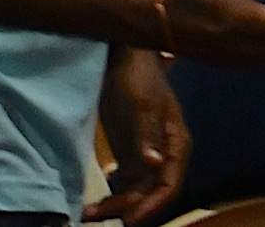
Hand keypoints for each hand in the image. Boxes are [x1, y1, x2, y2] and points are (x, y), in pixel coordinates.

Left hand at [92, 47, 188, 222]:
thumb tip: (154, 164)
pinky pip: (124, 183)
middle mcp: (164, 156)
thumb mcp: (141, 104)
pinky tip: (92, 203)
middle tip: (96, 216)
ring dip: (115, 205)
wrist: (123, 54)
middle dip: (126, 208)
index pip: (168, 185)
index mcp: (176, 144)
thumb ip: (147, 135)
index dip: (151, 205)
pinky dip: (110, 194)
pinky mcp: (130, 153)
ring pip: (135, 191)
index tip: (129, 220)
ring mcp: (146, 156)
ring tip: (88, 213)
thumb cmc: (137, 75)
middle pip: (149, 192)